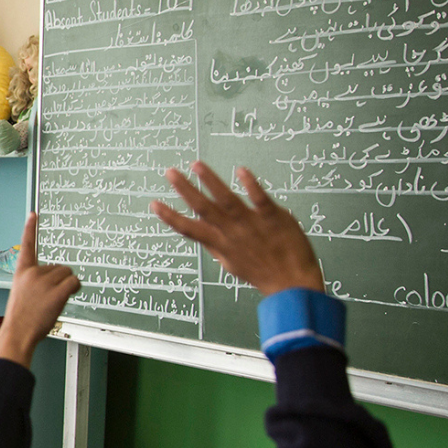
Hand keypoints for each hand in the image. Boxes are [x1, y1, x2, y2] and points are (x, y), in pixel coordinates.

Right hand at [0, 213, 80, 366]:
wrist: (18, 332)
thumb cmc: (21, 317)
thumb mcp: (22, 293)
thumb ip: (35, 282)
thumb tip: (57, 280)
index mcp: (22, 272)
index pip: (27, 245)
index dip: (30, 228)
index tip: (33, 214)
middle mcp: (33, 272)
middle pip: (59, 267)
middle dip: (60, 280)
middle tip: (48, 297)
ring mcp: (44, 281)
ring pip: (68, 274)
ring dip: (67, 286)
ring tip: (53, 300)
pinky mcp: (57, 291)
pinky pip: (74, 282)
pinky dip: (74, 288)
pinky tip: (66, 297)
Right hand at [152, 163, 322, 296]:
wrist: (292, 283)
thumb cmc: (262, 273)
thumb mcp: (232, 263)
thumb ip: (216, 246)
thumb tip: (201, 234)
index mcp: (220, 244)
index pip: (189, 229)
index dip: (170, 217)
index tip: (154, 204)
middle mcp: (231, 232)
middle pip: (203, 208)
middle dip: (185, 190)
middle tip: (170, 172)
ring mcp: (251, 224)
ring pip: (227, 200)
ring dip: (211, 181)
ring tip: (196, 165)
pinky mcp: (273, 218)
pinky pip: (259, 199)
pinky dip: (250, 185)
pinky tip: (241, 170)